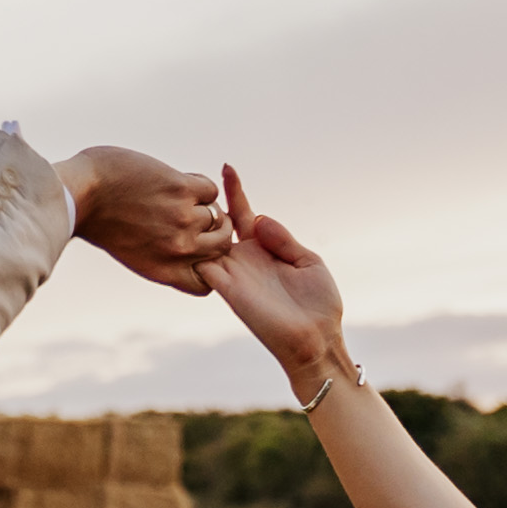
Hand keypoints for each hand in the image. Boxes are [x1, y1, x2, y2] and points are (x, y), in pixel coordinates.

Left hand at [60, 145, 230, 292]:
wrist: (78, 194)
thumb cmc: (98, 220)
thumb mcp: (132, 252)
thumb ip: (160, 256)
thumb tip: (187, 247)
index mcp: (164, 271)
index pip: (206, 284)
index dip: (208, 267)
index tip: (197, 250)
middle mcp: (179, 250)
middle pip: (222, 246)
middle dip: (214, 230)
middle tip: (197, 214)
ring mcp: (183, 220)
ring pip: (219, 215)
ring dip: (204, 204)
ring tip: (180, 195)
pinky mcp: (183, 190)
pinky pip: (210, 189)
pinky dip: (196, 183)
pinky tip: (173, 180)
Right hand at [200, 167, 347, 383]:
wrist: (316, 340)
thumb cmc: (318, 305)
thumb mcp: (308, 261)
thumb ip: (283, 238)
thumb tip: (259, 217)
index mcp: (265, 250)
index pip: (245, 214)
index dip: (236, 191)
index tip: (227, 166)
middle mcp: (245, 260)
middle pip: (219, 224)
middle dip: (208, 203)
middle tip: (201, 181)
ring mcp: (234, 274)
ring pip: (204, 242)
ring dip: (197, 221)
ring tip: (194, 198)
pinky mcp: (228, 290)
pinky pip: (202, 266)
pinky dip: (193, 248)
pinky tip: (188, 226)